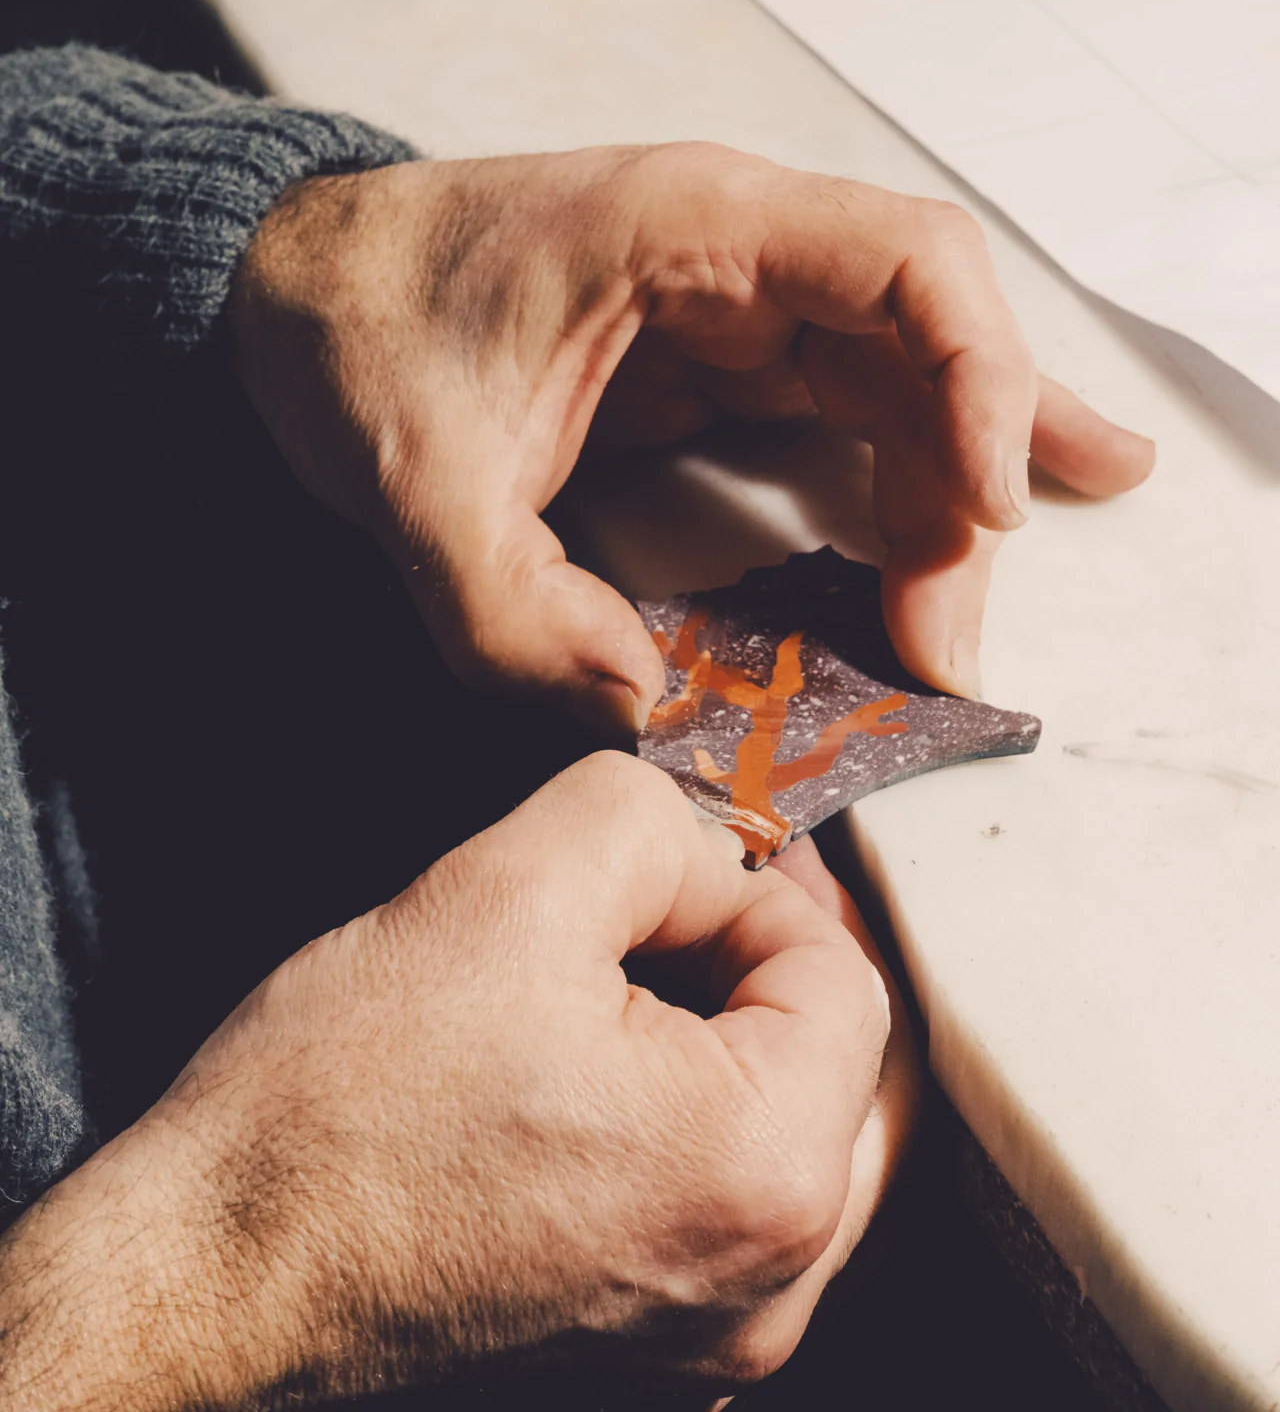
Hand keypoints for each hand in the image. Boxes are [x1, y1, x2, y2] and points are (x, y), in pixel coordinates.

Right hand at [0, 756, 902, 1406]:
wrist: (208, 1273)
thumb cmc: (339, 1107)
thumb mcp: (510, 884)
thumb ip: (655, 818)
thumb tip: (717, 841)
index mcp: (762, 1177)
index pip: (843, 980)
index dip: (760, 890)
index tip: (680, 863)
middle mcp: (768, 1292)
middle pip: (844, 1073)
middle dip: (767, 966)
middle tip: (677, 903)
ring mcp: (712, 1345)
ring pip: (797, 1143)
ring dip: (737, 1043)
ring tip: (628, 984)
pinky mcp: (651, 1359)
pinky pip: (733, 1216)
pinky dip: (700, 1129)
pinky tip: (605, 1078)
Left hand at [228, 144, 1153, 726]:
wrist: (287, 285)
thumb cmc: (353, 328)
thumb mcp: (410, 482)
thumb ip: (511, 613)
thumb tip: (645, 711)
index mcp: (693, 226)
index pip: (907, 264)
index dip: (982, 379)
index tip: (993, 508)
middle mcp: (742, 250)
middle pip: (926, 344)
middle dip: (966, 487)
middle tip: (949, 645)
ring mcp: (738, 302)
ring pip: (904, 381)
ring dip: (966, 484)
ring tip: (1059, 549)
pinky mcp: (719, 359)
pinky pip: (849, 411)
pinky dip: (922, 467)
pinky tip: (991, 506)